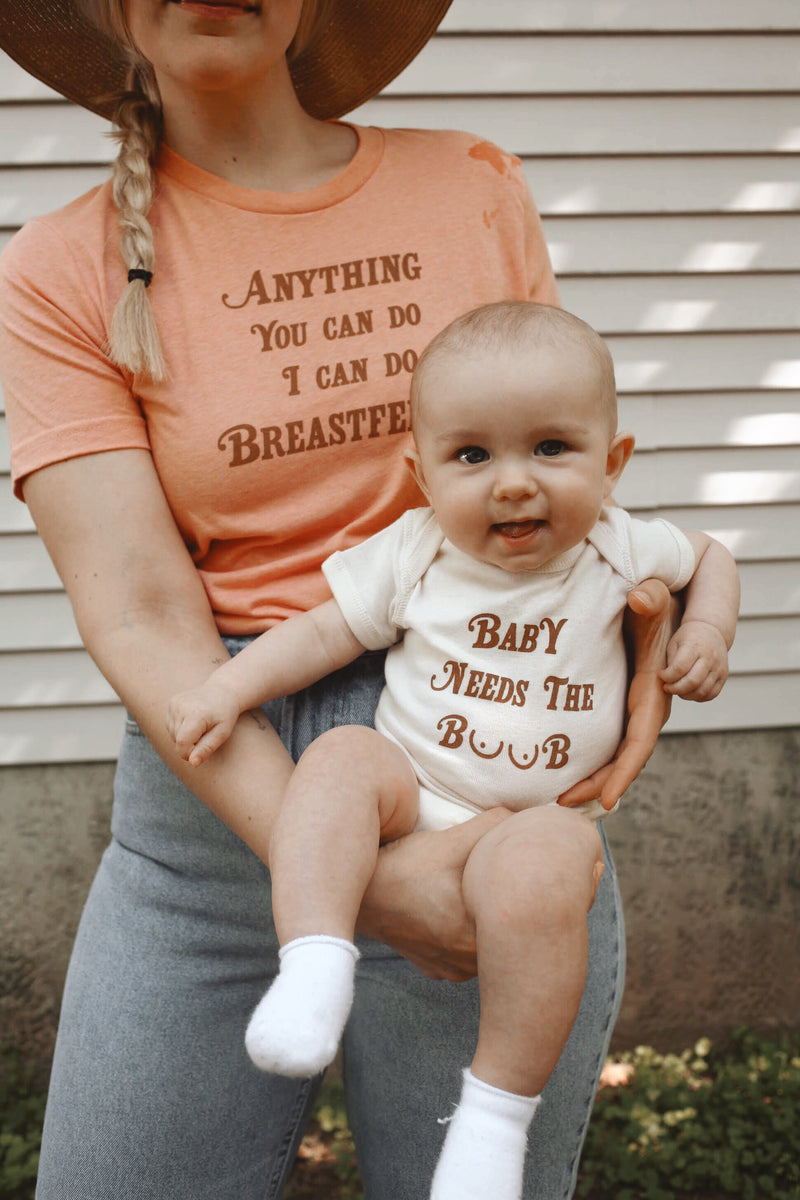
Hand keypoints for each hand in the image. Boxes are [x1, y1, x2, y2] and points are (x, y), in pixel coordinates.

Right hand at [166, 682, 240, 765]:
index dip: (188, 753)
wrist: (222, 691)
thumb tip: (192, 763)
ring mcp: (175, 703)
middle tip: (205, 734)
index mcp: (196, 714)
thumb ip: (206, 748)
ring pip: (172, 734)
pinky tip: (192, 721)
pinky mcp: (171, 703)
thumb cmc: (225, 715)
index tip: (200, 751)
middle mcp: (182, 707)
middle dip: (189, 744)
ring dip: (184, 736)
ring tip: (200, 726)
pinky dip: (180, 728)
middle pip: (177, 740)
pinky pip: (170, 725)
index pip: (182, 743)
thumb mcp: (222, 733)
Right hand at [357, 807, 511, 980]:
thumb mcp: (452, 839)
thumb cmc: (405, 869)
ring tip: (466, 895)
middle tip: (488, 881)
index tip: (509, 876)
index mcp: (478, 937)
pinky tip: (449, 910)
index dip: (519, 893)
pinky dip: (459, 932)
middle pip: (500, 932)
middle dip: (499, 907)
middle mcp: (466, 964)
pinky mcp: (433, 967)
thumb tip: (524, 816)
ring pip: (481, 943)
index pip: (517, 918)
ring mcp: (449, 969)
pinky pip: (459, 951)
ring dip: (480, 922)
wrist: (359, 894)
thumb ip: (493, 825)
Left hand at [558, 578, 679, 812]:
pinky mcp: (616, 705)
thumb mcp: (652, 601)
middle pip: (624, 760)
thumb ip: (650, 598)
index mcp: (652, 695)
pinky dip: (589, 761)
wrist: (652, 603)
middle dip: (598, 786)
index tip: (607, 800)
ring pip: (613, 755)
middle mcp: (645, 709)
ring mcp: (630, 710)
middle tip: (563, 803)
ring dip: (591, 779)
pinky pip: (605, 742)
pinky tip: (563, 773)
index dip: (624, 773)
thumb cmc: (649, 604)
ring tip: (558, 798)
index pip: (640, 743)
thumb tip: (640, 595)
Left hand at [660, 619, 728, 699]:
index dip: (667, 676)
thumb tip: (667, 680)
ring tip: (677, 690)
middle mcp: (710, 657)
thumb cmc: (688, 638)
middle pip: (692, 681)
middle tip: (667, 687)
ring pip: (702, 691)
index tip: (661, 675)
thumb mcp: (675, 642)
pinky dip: (698, 697)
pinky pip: (711, 694)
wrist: (712, 631)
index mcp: (695, 646)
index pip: (679, 668)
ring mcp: (719, 668)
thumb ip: (671, 661)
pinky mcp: (723, 676)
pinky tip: (689, 692)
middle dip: (675, 689)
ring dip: (686, 695)